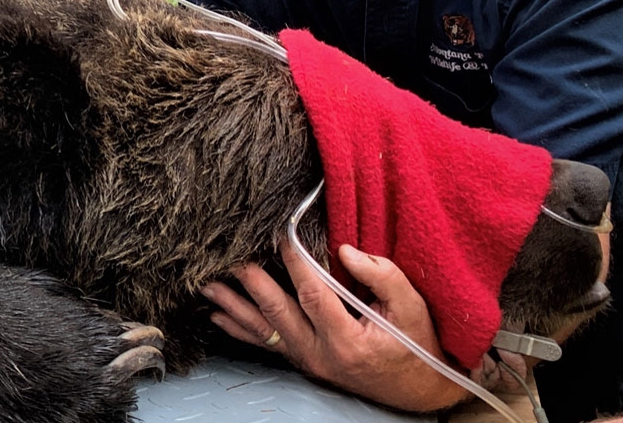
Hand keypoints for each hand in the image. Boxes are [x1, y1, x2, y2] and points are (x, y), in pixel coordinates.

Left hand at [201, 242, 470, 411]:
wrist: (417, 388)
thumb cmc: (417, 343)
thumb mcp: (412, 307)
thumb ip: (382, 275)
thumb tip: (344, 250)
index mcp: (348, 341)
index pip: (314, 295)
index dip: (295, 263)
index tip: (280, 234)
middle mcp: (321, 354)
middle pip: (277, 312)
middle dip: (250, 282)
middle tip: (228, 257)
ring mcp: (307, 360)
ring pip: (263, 330)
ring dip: (233, 305)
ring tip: (205, 284)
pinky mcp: (302, 361)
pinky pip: (264, 344)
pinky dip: (239, 329)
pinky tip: (217, 314)